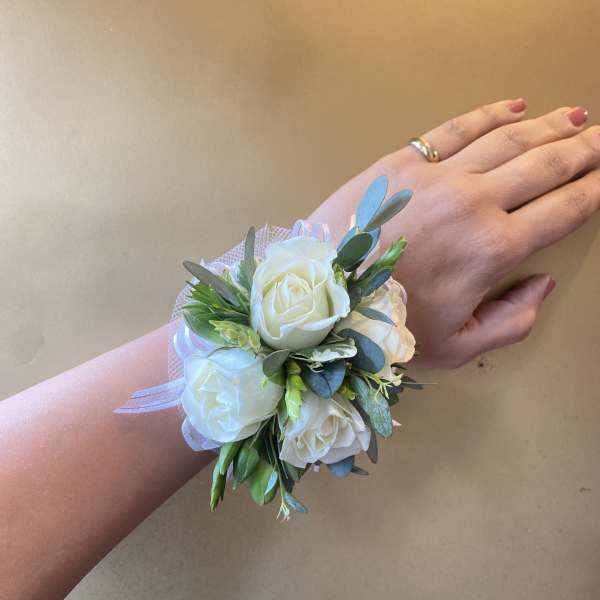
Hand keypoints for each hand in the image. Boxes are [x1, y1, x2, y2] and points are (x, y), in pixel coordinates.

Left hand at [313, 99, 598, 367]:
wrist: (318, 294)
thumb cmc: (385, 327)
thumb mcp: (457, 346)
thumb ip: (512, 320)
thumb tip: (542, 282)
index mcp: (494, 249)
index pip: (565, 210)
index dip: (594, 190)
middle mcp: (476, 202)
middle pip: (545, 165)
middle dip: (583, 150)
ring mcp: (438, 176)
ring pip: (508, 140)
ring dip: (548, 126)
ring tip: (575, 118)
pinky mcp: (401, 160)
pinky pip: (456, 129)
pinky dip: (489, 114)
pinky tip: (514, 107)